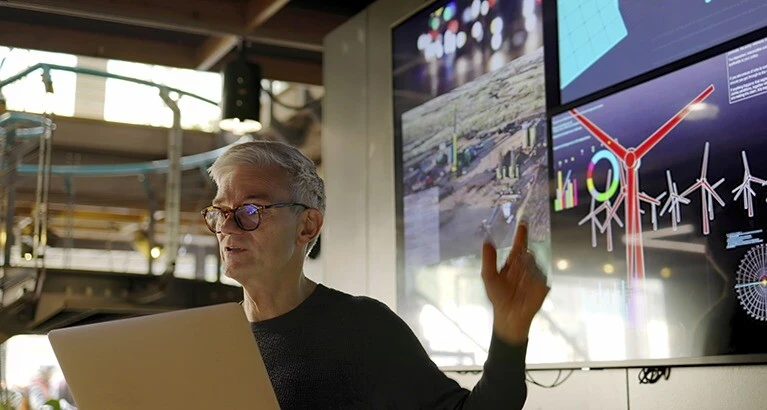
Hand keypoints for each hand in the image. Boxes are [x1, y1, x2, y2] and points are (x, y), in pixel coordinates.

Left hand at [481, 222, 548, 344]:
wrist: (509, 315)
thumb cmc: (499, 296)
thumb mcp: (489, 276)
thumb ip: (488, 259)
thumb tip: (486, 241)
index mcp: (513, 262)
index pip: (519, 245)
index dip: (521, 234)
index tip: (523, 223)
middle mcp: (526, 266)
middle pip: (526, 253)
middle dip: (520, 257)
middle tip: (514, 268)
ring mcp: (535, 274)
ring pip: (532, 263)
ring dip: (524, 270)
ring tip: (517, 283)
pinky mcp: (543, 284)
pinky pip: (539, 275)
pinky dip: (531, 279)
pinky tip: (524, 287)